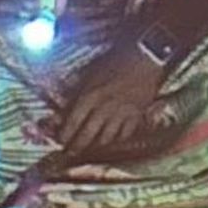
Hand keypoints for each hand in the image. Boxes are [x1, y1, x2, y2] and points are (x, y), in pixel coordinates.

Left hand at [46, 42, 169, 161]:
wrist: (147, 55)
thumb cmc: (116, 59)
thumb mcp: (90, 72)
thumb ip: (75, 91)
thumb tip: (62, 108)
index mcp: (91, 95)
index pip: (73, 122)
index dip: (65, 134)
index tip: (60, 140)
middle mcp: (105, 108)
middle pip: (88, 134)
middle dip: (77, 146)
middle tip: (71, 152)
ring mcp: (122, 113)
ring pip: (107, 138)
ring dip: (96, 145)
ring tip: (90, 149)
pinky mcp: (137, 115)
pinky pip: (125, 134)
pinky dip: (117, 140)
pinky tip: (112, 141)